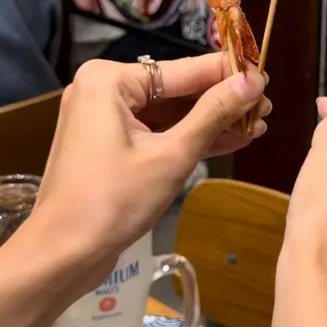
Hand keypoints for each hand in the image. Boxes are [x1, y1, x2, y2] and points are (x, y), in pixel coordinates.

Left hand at [34, 54, 268, 281]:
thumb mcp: (172, 156)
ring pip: (170, 111)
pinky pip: (156, 129)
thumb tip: (254, 81)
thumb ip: (214, 113)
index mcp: (109, 80)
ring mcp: (103, 115)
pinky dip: (188, 137)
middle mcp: (103, 88)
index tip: (265, 75)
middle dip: (222, 102)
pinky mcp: (108, 141)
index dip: (228, 74)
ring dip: (210, 121)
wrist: (61, 256)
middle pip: (177, 89)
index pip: (183, 70)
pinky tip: (229, 140)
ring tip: (256, 126)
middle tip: (265, 109)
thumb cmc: (112, 202)